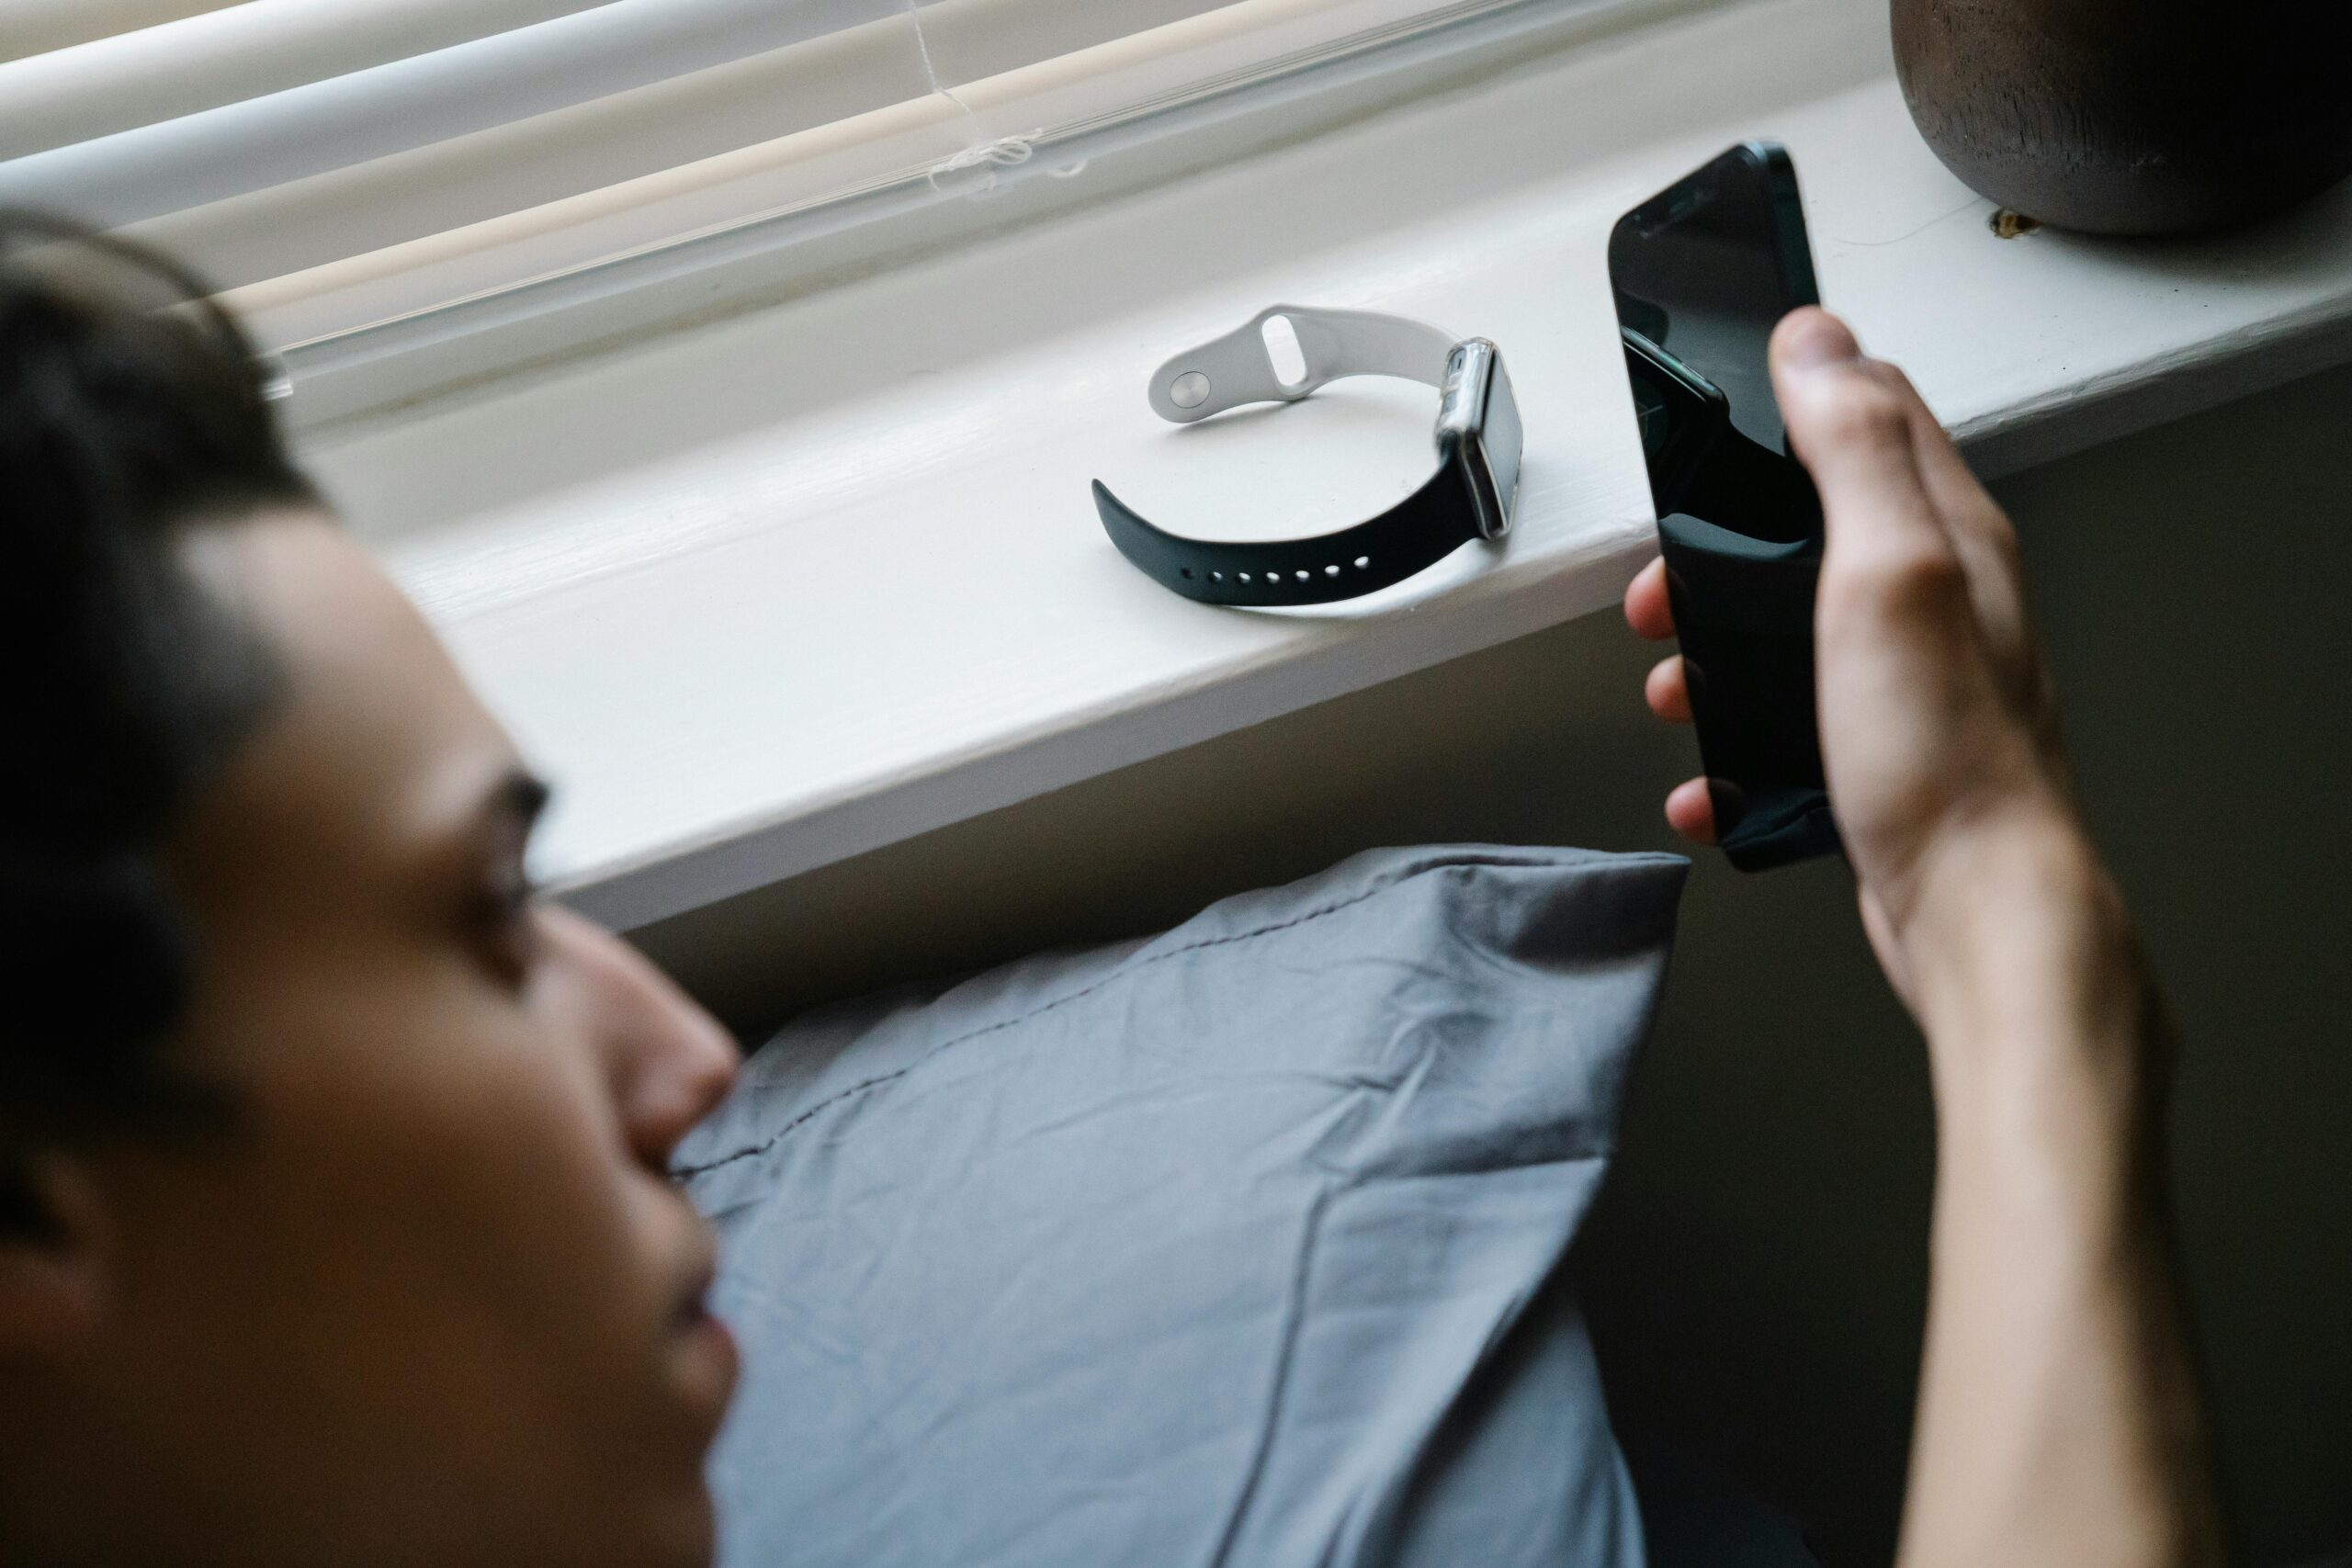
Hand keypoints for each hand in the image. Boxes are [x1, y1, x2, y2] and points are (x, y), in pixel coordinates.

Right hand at [1624, 308, 2088, 1007]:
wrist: (1976, 913)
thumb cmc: (1945, 759)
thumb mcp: (1888, 573)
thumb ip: (1855, 449)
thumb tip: (1820, 342)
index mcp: (1949, 534)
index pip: (1878, 411)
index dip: (1795, 394)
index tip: (1723, 404)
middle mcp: (1938, 597)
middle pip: (1811, 524)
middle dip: (1719, 546)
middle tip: (1665, 585)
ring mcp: (1910, 676)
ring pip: (1788, 626)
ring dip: (1714, 647)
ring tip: (1673, 681)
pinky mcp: (1883, 749)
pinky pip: (1787, 720)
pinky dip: (1734, 740)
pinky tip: (1712, 772)